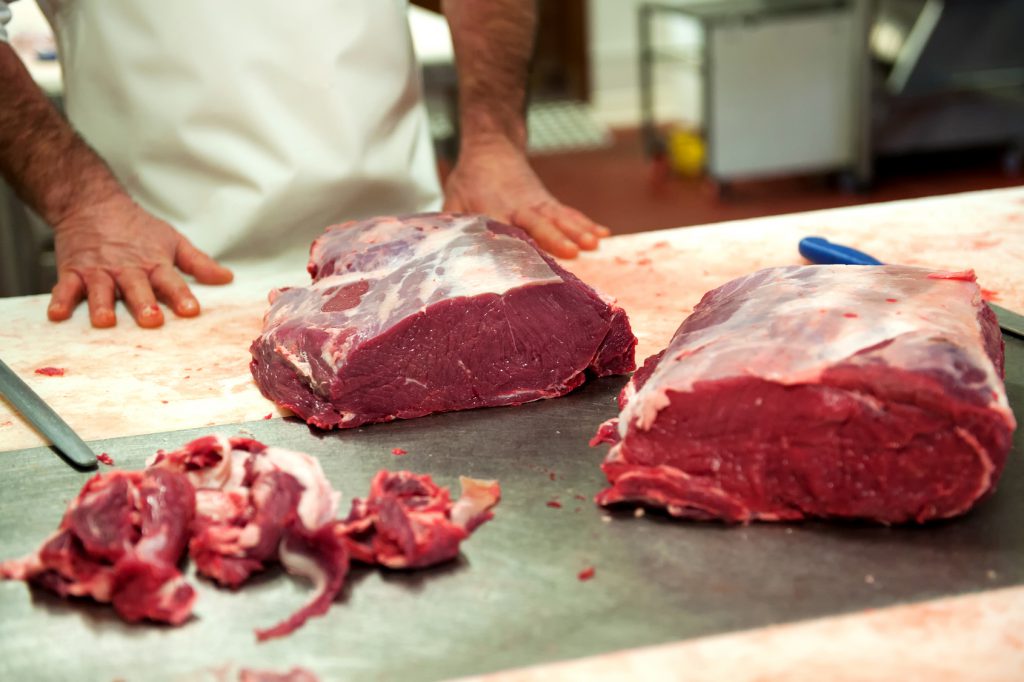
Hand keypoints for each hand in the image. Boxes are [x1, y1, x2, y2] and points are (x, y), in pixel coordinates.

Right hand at [48, 197, 233, 327]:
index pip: (171, 281)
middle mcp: (126, 269)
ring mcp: (98, 271)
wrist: (92, 203)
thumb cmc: (137, 228)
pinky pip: (65, 287)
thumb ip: (198, 263)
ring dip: (102, 305)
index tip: (191, 310)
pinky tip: (57, 315)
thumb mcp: (172, 241)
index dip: (181, 295)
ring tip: (104, 321)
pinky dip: (60, 300)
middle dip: (144, 303)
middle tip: (152, 319)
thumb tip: (227, 278)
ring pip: (100, 290)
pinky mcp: (72, 270)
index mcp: (153, 263)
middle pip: (137, 288)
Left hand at [442, 137, 609, 257]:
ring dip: (578, 231)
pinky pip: (569, 213)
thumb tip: (443, 254)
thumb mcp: (452, 199)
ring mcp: (537, 204)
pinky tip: (603, 235)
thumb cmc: (469, 179)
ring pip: (559, 218)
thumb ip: (451, 226)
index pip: (503, 230)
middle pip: (539, 224)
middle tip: (573, 251)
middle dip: (556, 238)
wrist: (492, 146)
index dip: (514, 246)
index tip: (524, 264)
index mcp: (491, 208)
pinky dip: (586, 224)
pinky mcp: (548, 202)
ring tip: (594, 244)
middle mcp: (518, 207)